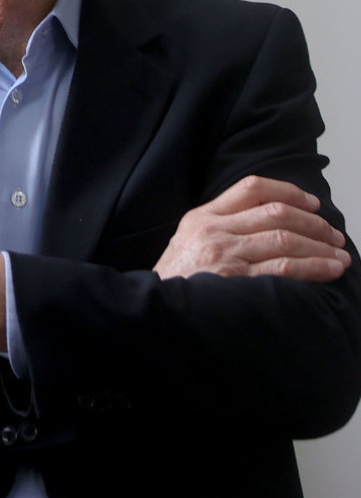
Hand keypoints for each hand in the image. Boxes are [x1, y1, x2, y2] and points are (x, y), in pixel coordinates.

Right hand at [153, 176, 350, 281]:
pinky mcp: (236, 280)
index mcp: (202, 216)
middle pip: (275, 212)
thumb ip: (220, 227)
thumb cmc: (178, 280)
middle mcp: (214, 230)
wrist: (157, 309)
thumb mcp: (188, 241)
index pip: (251, 188)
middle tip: (333, 235)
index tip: (312, 203)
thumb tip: (269, 221)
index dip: (289, 192)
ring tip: (339, 254)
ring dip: (320, 246)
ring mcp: (225, 253)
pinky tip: (330, 269)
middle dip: (313, 222)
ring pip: (285, 238)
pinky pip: (284, 267)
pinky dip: (314, 267)